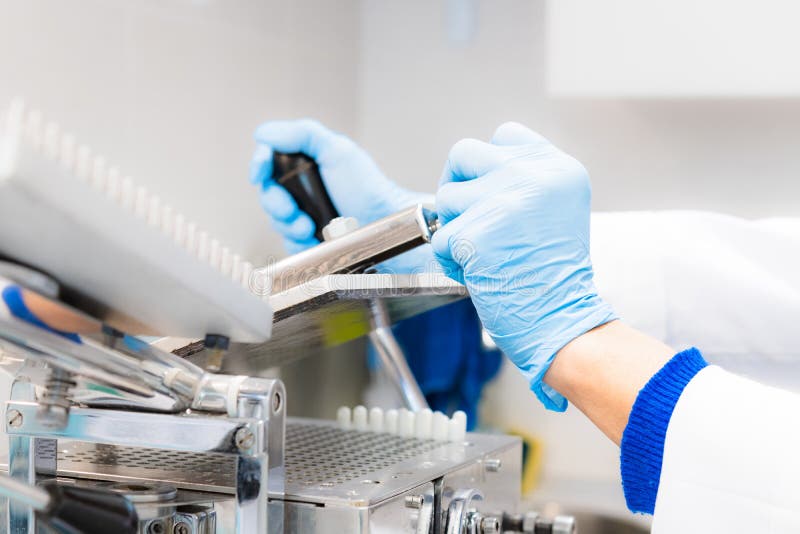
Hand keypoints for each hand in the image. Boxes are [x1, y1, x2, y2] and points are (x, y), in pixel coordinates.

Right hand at [250, 119, 431, 260]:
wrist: (387, 225)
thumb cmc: (367, 187)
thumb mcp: (337, 150)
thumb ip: (302, 134)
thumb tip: (262, 134)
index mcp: (305, 164)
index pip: (268, 161)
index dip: (258, 165)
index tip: (259, 174)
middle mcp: (301, 190)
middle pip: (268, 194)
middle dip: (275, 203)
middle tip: (291, 211)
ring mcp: (304, 217)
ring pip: (276, 222)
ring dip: (288, 225)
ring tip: (309, 228)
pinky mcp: (309, 244)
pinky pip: (290, 246)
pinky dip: (299, 244)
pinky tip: (316, 241)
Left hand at [432, 122, 616, 409]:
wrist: (562, 320)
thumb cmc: (554, 274)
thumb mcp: (558, 208)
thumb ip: (526, 179)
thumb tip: (478, 171)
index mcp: (557, 167)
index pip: (504, 134)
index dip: (487, 164)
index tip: (490, 192)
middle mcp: (532, 175)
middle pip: (464, 153)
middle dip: (459, 186)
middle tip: (472, 219)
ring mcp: (502, 202)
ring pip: (445, 197)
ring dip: (455, 227)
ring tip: (484, 253)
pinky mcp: (475, 234)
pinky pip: (439, 238)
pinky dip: (450, 260)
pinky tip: (478, 273)